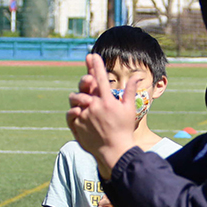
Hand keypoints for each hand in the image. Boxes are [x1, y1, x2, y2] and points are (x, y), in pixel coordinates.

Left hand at [68, 54, 137, 178]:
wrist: (115, 151)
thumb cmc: (124, 129)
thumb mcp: (129, 109)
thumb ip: (130, 90)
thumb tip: (137, 76)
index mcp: (108, 101)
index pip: (100, 78)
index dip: (96, 65)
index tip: (92, 55)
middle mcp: (95, 106)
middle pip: (84, 86)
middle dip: (85, 81)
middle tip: (88, 81)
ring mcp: (85, 116)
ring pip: (75, 99)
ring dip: (77, 97)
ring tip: (83, 101)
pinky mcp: (77, 125)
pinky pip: (70, 113)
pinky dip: (73, 110)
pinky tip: (78, 112)